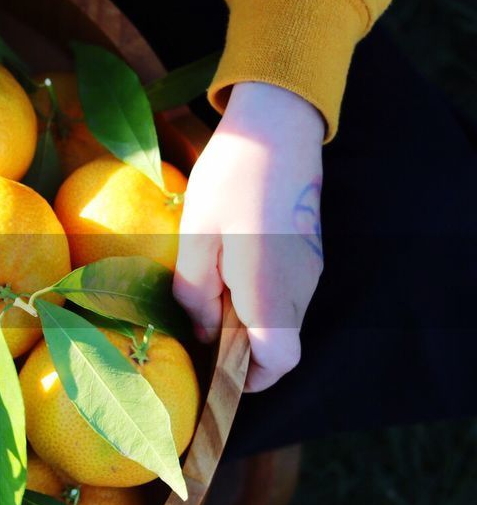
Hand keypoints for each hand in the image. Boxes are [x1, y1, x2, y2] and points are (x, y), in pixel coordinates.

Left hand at [174, 81, 324, 391]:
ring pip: (279, 319)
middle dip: (239, 351)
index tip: (215, 374)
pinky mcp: (306, 251)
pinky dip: (255, 298)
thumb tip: (201, 333)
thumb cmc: (231, 176)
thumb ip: (195, 292)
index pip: (277, 362)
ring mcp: (308, 269)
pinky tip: (223, 271)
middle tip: (197, 332)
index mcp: (270, 289)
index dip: (248, 380)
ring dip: (245, 321)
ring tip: (204, 296)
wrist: (278, 124)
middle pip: (278, 344)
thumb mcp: (196, 235)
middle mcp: (298, 286)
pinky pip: (282, 293)